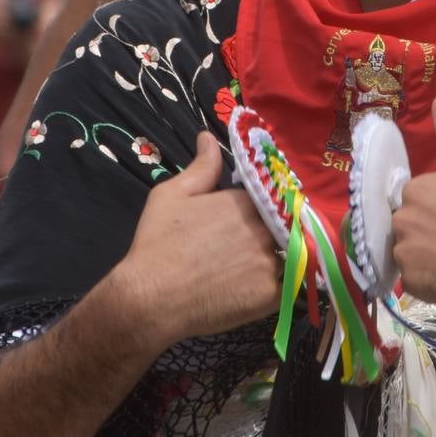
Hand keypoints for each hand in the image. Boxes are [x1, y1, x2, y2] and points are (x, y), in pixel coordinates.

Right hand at [112, 132, 280, 346]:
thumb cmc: (157, 244)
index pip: (266, 199)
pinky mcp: (271, 295)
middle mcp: (263, 228)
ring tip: (245, 273)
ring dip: (273, 261)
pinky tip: (249, 290)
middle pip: (279, 227)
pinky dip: (273, 288)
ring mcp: (270, 263)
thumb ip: (201, 168)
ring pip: (285, 257)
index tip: (241, 223)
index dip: (256, 210)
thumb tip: (209, 137)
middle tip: (239, 251)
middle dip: (266, 235)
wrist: (150, 299)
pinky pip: (285, 288)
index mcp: (243, 201)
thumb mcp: (171, 195)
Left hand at [393, 96, 435, 312]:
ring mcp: (405, 254)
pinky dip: (431, 281)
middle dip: (431, 232)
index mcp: (416, 188)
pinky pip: (415, 281)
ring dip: (429, 257)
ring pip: (410, 253)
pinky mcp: (413, 285)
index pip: (417, 199)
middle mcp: (403, 219)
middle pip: (409, 226)